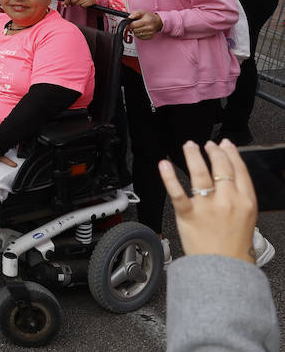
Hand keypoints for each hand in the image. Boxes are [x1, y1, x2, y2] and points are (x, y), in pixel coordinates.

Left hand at [127, 10, 163, 38]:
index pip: (133, 25)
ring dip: (135, 31)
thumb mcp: (141, 12)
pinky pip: (140, 38)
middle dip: (132, 28)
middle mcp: (149, 28)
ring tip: (138, 27)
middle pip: (135, 30)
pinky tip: (140, 31)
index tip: (129, 24)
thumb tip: (129, 17)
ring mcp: (150, 33)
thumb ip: (134, 14)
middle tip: (134, 25)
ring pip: (137, 35)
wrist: (157, 21)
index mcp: (146, 21)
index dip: (129, 24)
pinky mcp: (150, 37)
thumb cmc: (148, 16)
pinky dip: (139, 35)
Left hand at [161, 139, 256, 262]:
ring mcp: (207, 207)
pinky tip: (164, 165)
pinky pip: (177, 192)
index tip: (225, 144)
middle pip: (221, 168)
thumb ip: (240, 199)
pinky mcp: (188, 214)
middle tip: (206, 144)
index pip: (239, 170)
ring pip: (200, 174)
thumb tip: (232, 181)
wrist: (224, 269)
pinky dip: (169, 177)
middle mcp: (227, 201)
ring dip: (193, 156)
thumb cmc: (234, 246)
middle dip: (213, 152)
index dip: (231, 154)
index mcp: (246, 202)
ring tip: (189, 146)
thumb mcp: (248, 220)